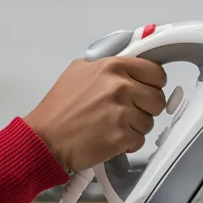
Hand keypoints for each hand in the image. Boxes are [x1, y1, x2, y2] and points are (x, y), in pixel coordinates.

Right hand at [24, 57, 167, 171]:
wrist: (45, 138)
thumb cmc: (59, 107)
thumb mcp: (79, 70)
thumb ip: (108, 64)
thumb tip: (130, 60)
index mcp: (113, 66)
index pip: (156, 72)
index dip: (153, 83)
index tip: (146, 90)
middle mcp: (120, 86)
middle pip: (157, 99)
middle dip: (146, 108)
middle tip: (127, 111)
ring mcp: (122, 112)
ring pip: (149, 122)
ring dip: (135, 127)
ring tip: (112, 125)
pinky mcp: (121, 136)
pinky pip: (139, 140)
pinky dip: (127, 143)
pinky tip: (109, 138)